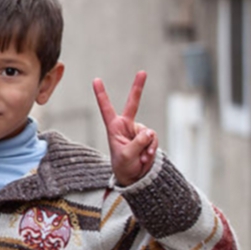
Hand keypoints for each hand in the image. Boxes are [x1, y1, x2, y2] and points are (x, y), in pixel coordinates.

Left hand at [93, 71, 158, 185]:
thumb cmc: (123, 166)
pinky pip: (154, 140)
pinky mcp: (148, 137)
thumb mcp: (127, 156)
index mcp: (114, 127)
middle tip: (142, 72)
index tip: (96, 80)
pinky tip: (145, 159)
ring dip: (146, 147)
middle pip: (133, 103)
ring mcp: (138, 131)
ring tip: (139, 158)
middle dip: (138, 87)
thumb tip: (149, 132)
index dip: (101, 94)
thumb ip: (137, 143)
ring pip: (149, 133)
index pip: (106, 108)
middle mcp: (126, 125)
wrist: (133, 177)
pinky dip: (151, 151)